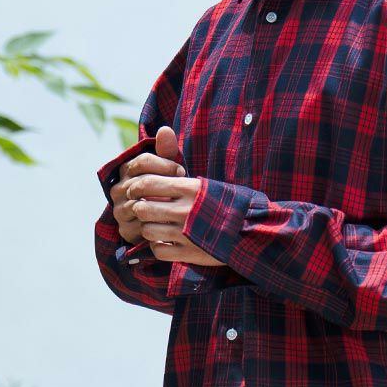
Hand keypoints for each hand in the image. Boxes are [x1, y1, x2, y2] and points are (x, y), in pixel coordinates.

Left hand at [113, 126, 225, 265]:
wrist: (250, 231)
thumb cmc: (226, 204)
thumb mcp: (205, 183)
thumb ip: (179, 167)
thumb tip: (162, 132)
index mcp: (190, 188)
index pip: (148, 183)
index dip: (136, 187)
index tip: (137, 191)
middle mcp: (186, 210)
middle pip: (143, 208)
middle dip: (139, 209)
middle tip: (144, 210)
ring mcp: (186, 234)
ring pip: (148, 230)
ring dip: (148, 229)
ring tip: (155, 226)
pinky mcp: (188, 253)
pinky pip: (159, 250)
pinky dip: (158, 247)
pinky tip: (164, 242)